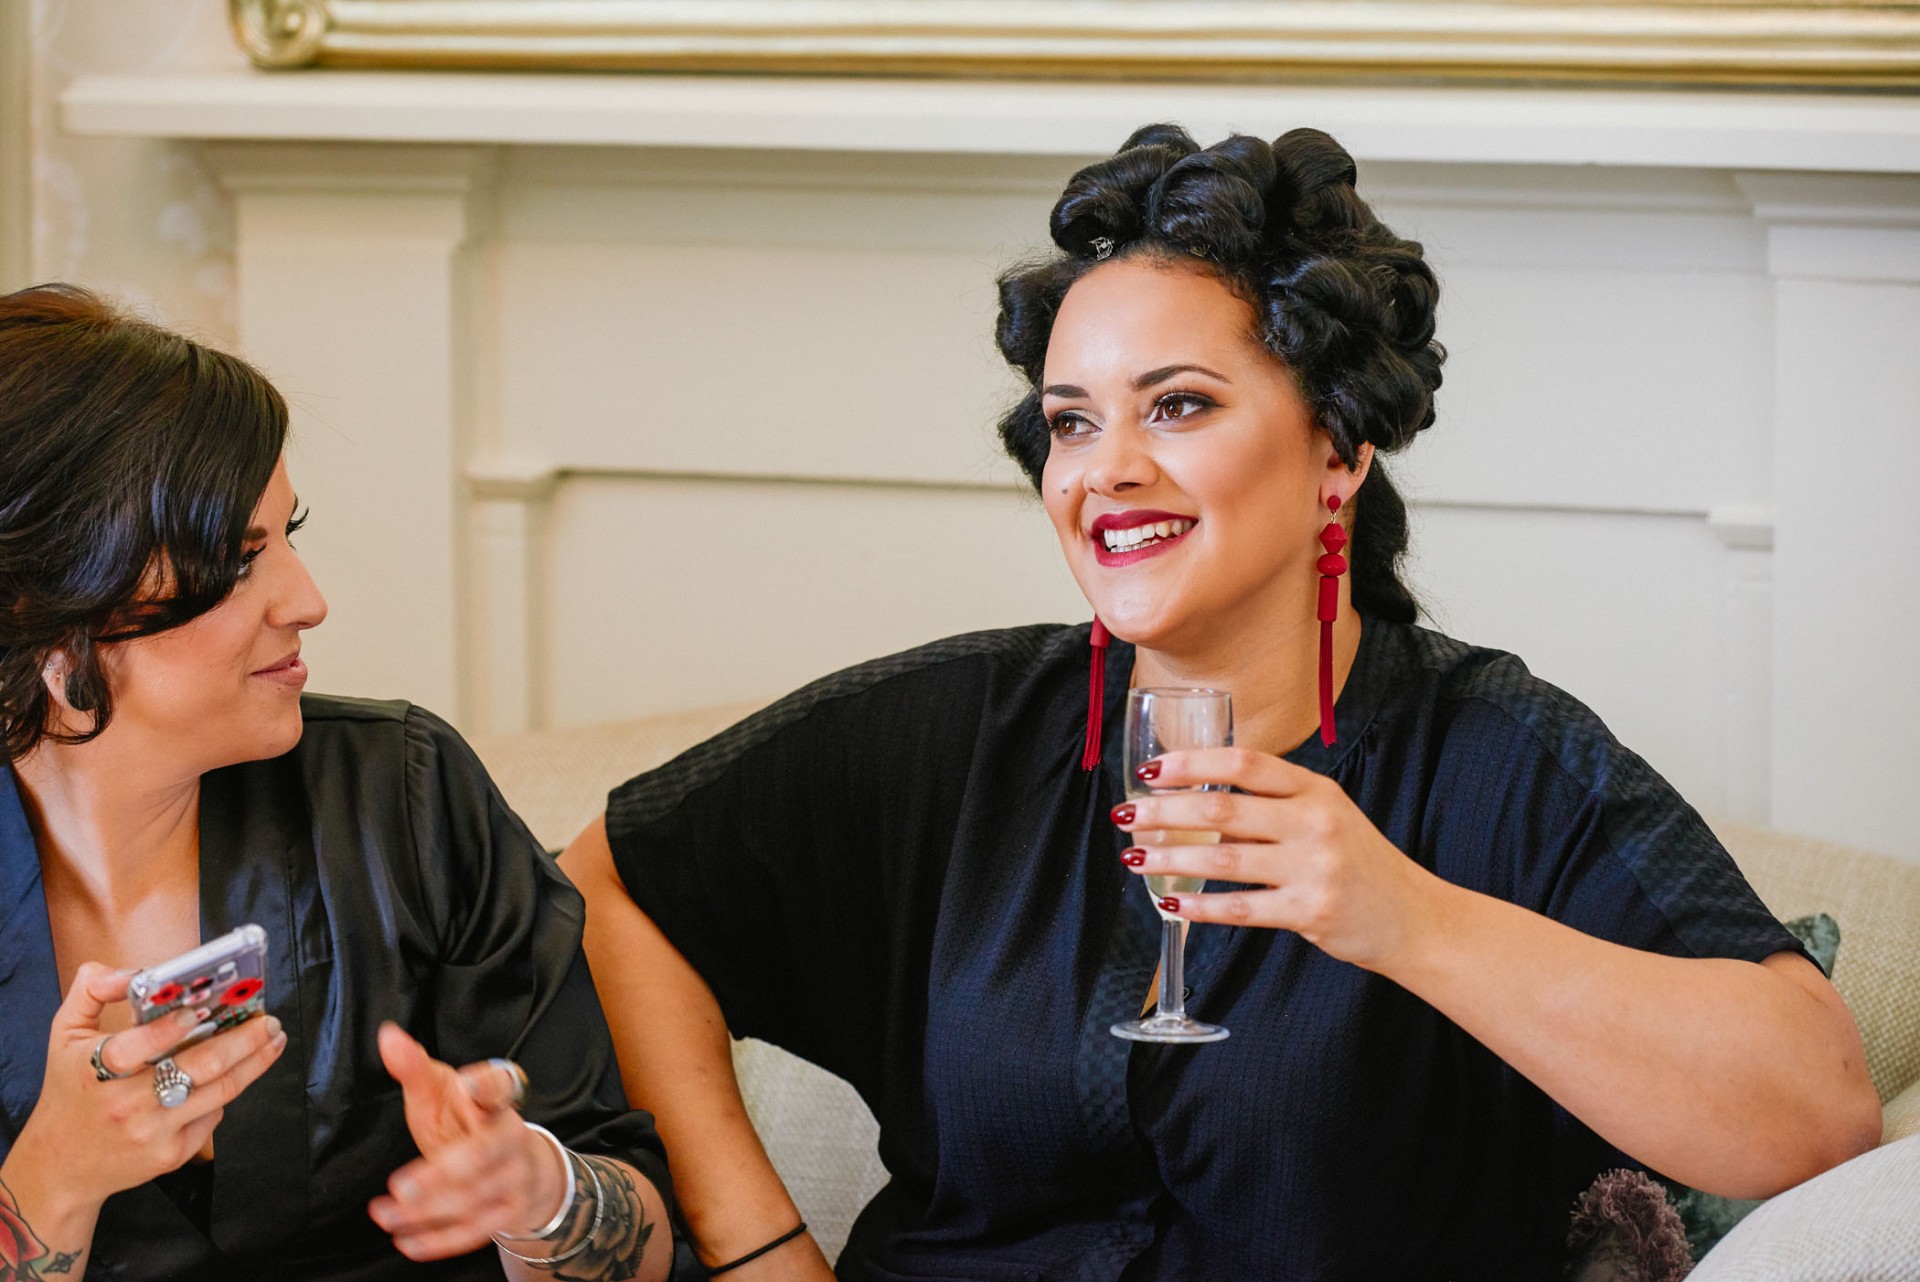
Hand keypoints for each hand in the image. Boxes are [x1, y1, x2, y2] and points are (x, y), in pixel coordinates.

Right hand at [14, 962, 285, 1211]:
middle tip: (269, 1020)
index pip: (138, 1046)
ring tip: (273, 1039)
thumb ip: (92, 990)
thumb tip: (136, 972)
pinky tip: (236, 1074)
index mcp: (96, 1070)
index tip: (201, 1008)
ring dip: (254, 1062)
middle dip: (244, 1039)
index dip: (172, 1026)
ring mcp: (152, 1132)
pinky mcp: (171, 1155)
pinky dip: (225, 1092)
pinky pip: (212, 1116)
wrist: (61, 1166)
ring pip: (219, 1092)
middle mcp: (126, 1104)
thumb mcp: (64, 1034)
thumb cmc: (70, 1090)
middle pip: (200, 1067)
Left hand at [369, 1023, 567, 1260]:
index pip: (500, 1086)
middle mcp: (511, 1134)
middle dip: (443, 1173)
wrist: (516, 1165)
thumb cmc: (465, 1121)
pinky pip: (476, 1231)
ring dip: (426, 1211)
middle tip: (400, 1185)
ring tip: (384, 1213)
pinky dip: (440, 1240)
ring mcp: (514, 1175)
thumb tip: (387, 1035)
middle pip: (484, 1153)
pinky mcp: (510, 1210)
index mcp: (495, 1099)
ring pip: (474, 1197)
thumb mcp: (440, 1092)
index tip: (469, 1084)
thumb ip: (414, 1068)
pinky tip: (406, 1239)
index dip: (487, 1085)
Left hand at [1116, 747, 1442, 969]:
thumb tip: (1192, 797)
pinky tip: (1172, 902)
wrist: (1410, 916)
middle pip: (1226, 810)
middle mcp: (1315, 822)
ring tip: (1135, 859)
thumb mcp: (1323, 815)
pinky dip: (1201, 906)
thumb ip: (1270, 803)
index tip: (1152, 771)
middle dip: (1166, 813)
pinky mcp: (1310, 912)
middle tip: (1127, 816)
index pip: (1246, 765)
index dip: (1194, 764)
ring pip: (1227, 859)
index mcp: (1314, 790)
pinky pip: (1243, 908)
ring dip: (1173, 859)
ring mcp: (1314, 868)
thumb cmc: (1355, 861)